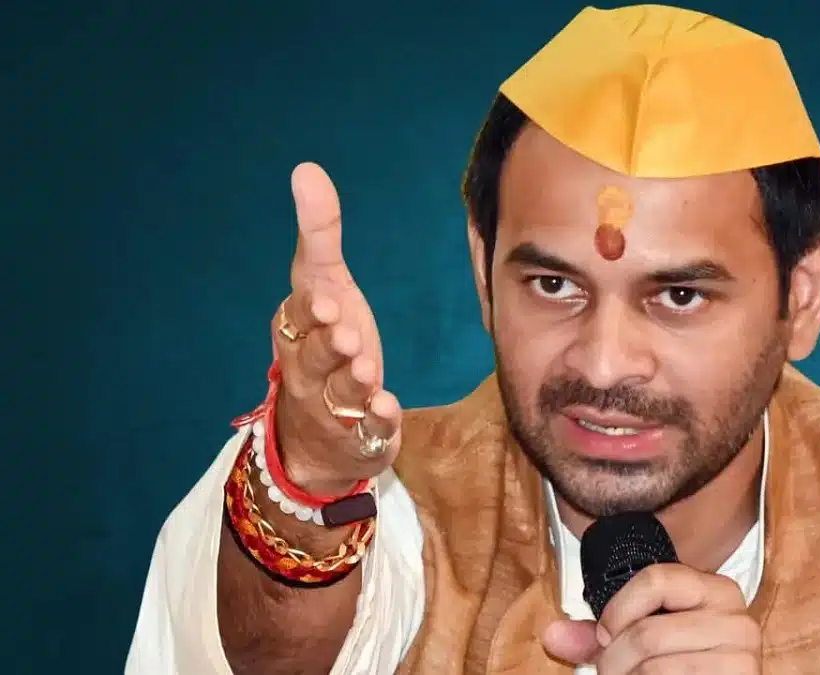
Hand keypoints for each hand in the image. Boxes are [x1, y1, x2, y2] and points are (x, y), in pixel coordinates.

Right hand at [270, 162, 401, 495]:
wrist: (319, 434)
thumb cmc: (325, 344)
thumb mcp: (323, 287)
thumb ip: (319, 234)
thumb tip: (306, 169)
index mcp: (297, 332)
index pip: (296, 319)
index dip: (309, 312)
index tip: (325, 301)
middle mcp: (308, 372)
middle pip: (313, 360)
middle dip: (329, 348)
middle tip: (347, 336)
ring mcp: (334, 409)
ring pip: (340, 398)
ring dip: (352, 384)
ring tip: (366, 370)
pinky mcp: (363, 437)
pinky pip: (368, 433)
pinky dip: (377, 423)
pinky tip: (388, 409)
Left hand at [542, 563, 760, 673]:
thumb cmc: (685, 668)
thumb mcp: (649, 642)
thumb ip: (603, 636)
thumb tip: (552, 635)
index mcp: (717, 591)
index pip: (656, 579)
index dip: (618, 611)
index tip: (605, 636)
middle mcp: (737, 619)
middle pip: (647, 632)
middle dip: (614, 661)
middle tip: (611, 673)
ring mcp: (742, 657)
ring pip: (655, 668)